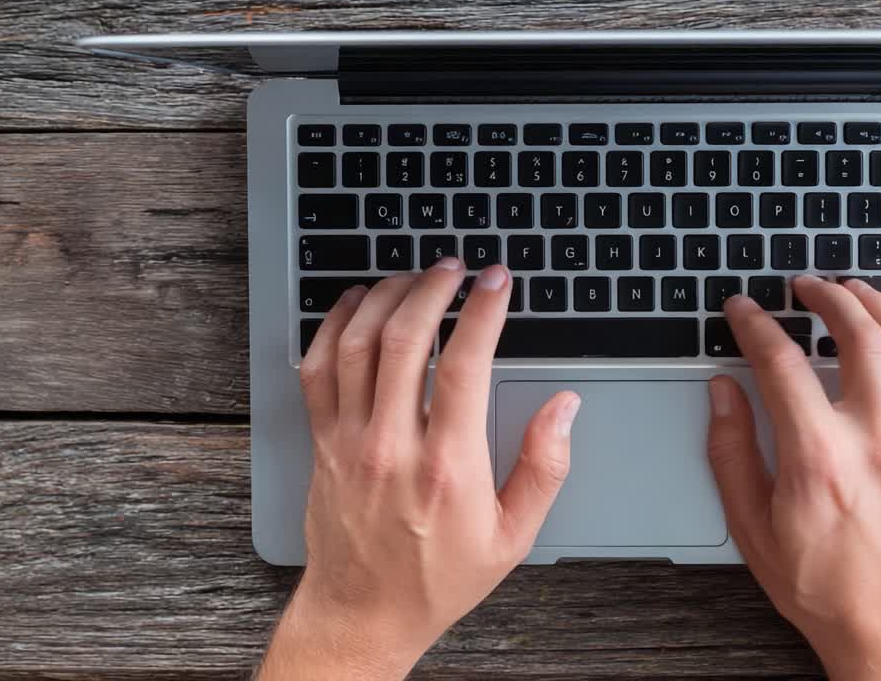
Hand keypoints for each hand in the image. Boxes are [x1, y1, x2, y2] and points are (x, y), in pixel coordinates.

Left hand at [259, 260, 579, 680]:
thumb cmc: (439, 577)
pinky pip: (316, 366)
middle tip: (455, 267)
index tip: (497, 282)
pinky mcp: (321, 441)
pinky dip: (335, 324)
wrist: (363, 612)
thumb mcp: (514, 535)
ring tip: (414, 277)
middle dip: (433, 288)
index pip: (463, 364)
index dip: (483, 311)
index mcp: (447, 467)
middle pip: (404, 340)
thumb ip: (544, 467)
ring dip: (386, 297)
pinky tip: (358, 304)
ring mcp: (348, 440)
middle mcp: (391, 446)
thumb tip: (563, 408)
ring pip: (357, 344)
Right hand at [706, 276, 880, 680]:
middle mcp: (872, 442)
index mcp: (817, 459)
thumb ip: (730, 451)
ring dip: (877, 305)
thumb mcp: (750, 525)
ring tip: (852, 288)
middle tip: (803, 284)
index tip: (742, 309)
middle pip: (856, 338)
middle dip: (826, 296)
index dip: (755, 326)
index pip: (780, 365)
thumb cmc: (816, 582)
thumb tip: (723, 391)